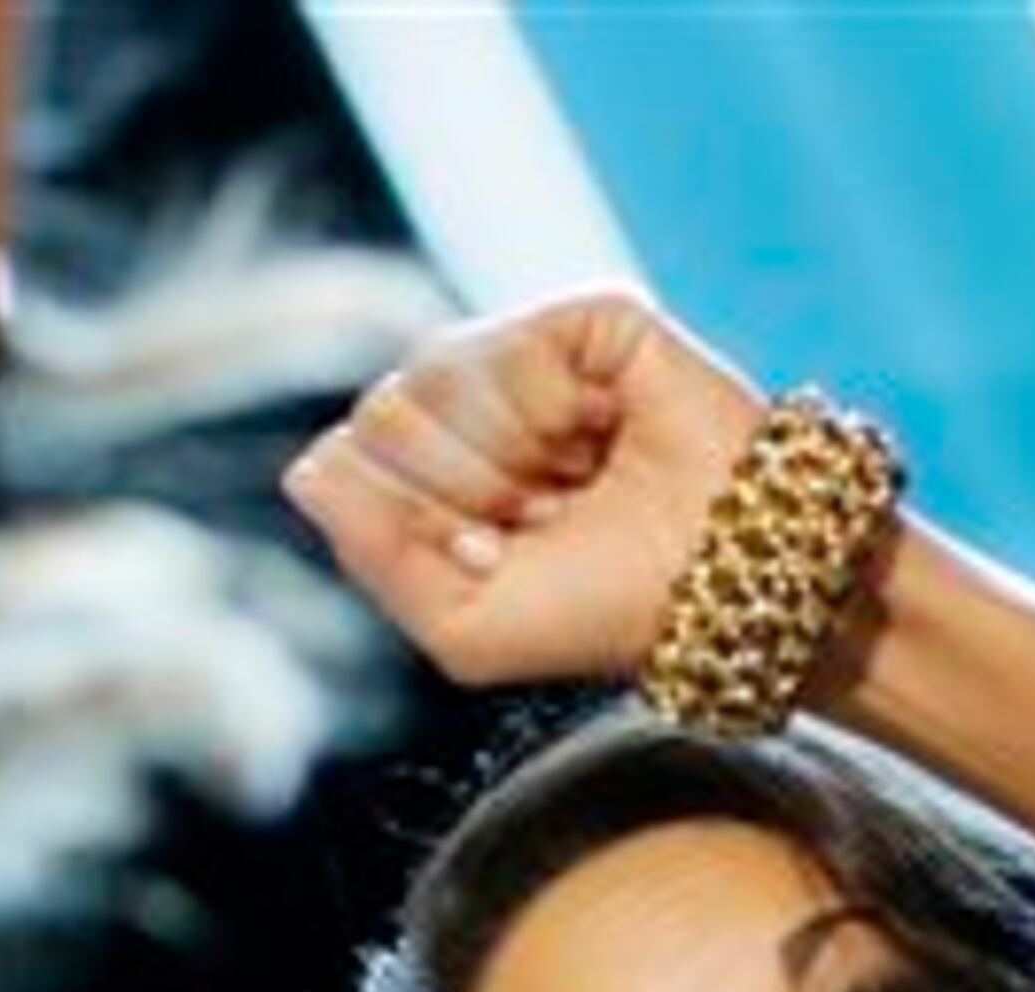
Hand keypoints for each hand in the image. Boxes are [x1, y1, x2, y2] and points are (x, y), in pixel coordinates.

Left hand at [279, 292, 766, 692]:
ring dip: (500, 454)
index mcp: (449, 484)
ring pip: (429, 376)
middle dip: (455, 489)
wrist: (729, 586)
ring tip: (576, 482)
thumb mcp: (463, 628)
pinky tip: (598, 433)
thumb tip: (306, 468)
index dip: (413, 523)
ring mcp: (534, 359)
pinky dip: (542, 408)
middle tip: (539, 522)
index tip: (492, 559)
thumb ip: (375, 556)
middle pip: (382, 418)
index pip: (354, 467)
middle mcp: (483, 413)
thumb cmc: (607, 618)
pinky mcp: (589, 321)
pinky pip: (503, 344)